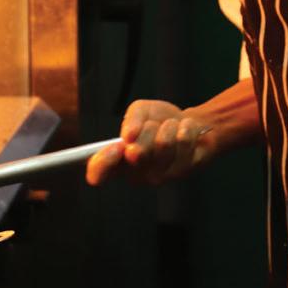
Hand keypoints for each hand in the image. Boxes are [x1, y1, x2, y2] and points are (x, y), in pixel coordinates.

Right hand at [87, 100, 217, 185]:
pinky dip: (186, 127)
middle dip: (146, 129)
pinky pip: (183, 142)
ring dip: (169, 126)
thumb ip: (132, 119)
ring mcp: (161, 176)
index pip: (99, 172)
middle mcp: (137, 175)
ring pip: (163, 144)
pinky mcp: (185, 171)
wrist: (189, 124)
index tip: (115, 147)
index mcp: (118, 161)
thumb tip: (128, 136)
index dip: (103, 163)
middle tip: (153, 126)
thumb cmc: (159, 121)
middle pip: (136, 153)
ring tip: (171, 127)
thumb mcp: (141, 111)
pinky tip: (185, 131)